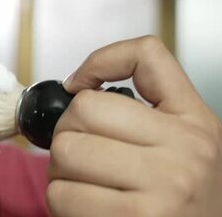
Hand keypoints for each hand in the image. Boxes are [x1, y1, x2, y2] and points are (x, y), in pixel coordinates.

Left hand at [46, 35, 221, 216]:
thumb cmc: (181, 206)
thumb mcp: (184, 149)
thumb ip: (144, 115)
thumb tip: (75, 86)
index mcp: (196, 124)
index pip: (147, 55)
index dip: (99, 61)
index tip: (77, 85)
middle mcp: (185, 151)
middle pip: (84, 109)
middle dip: (67, 133)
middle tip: (80, 157)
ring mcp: (163, 187)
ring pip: (65, 152)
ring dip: (60, 173)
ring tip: (85, 187)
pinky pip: (62, 195)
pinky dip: (62, 204)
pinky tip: (87, 211)